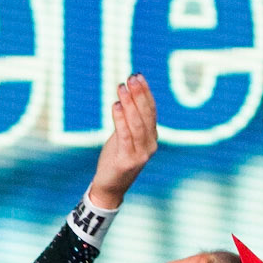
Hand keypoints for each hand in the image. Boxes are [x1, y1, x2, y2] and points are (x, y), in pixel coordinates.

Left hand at [88, 75, 157, 208]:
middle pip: (146, 114)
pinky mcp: (128, 159)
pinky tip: (116, 105)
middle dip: (139, 94)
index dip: (146, 93)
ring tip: (122, 87)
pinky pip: (125, 135)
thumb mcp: (124, 137)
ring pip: (137, 123)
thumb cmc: (116, 158)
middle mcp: (150, 145)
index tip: (138, 76)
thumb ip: (128, 122)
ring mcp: (141, 153)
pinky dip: (120, 119)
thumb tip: (127, 97)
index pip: (152, 111)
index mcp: (152, 138)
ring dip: (129, 103)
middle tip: (132, 77)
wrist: (110, 186)